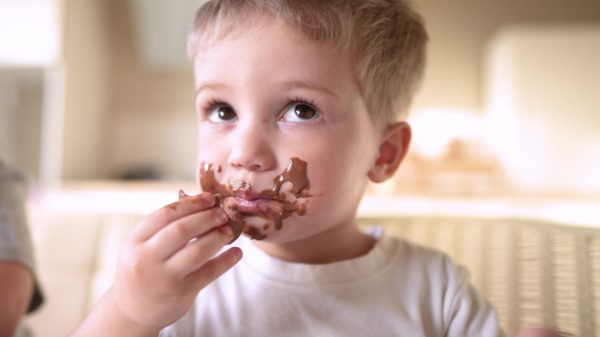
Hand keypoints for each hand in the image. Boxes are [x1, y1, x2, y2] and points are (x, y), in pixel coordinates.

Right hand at [111, 192, 241, 331]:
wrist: (132, 312)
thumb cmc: (142, 270)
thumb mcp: (140, 247)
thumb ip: (163, 229)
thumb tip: (203, 206)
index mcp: (134, 242)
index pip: (165, 214)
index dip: (191, 203)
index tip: (210, 198)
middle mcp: (146, 259)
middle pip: (182, 230)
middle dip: (207, 218)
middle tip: (223, 213)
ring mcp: (164, 277)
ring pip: (198, 251)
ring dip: (218, 237)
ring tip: (229, 230)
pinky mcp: (181, 293)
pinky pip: (209, 272)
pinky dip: (226, 260)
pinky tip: (237, 253)